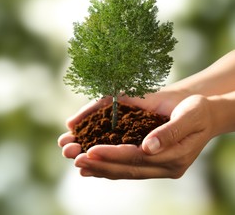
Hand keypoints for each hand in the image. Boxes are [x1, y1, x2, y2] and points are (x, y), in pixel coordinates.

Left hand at [58, 93, 215, 178]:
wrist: (204, 113)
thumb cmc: (198, 109)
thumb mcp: (190, 115)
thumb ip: (170, 131)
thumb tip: (147, 147)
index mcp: (175, 157)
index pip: (138, 158)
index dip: (113, 155)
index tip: (91, 150)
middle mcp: (164, 166)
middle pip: (127, 168)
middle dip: (99, 164)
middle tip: (75, 157)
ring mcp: (157, 166)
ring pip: (124, 171)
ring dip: (99, 167)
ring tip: (76, 162)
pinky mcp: (150, 160)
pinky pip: (126, 167)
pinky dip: (107, 167)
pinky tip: (90, 167)